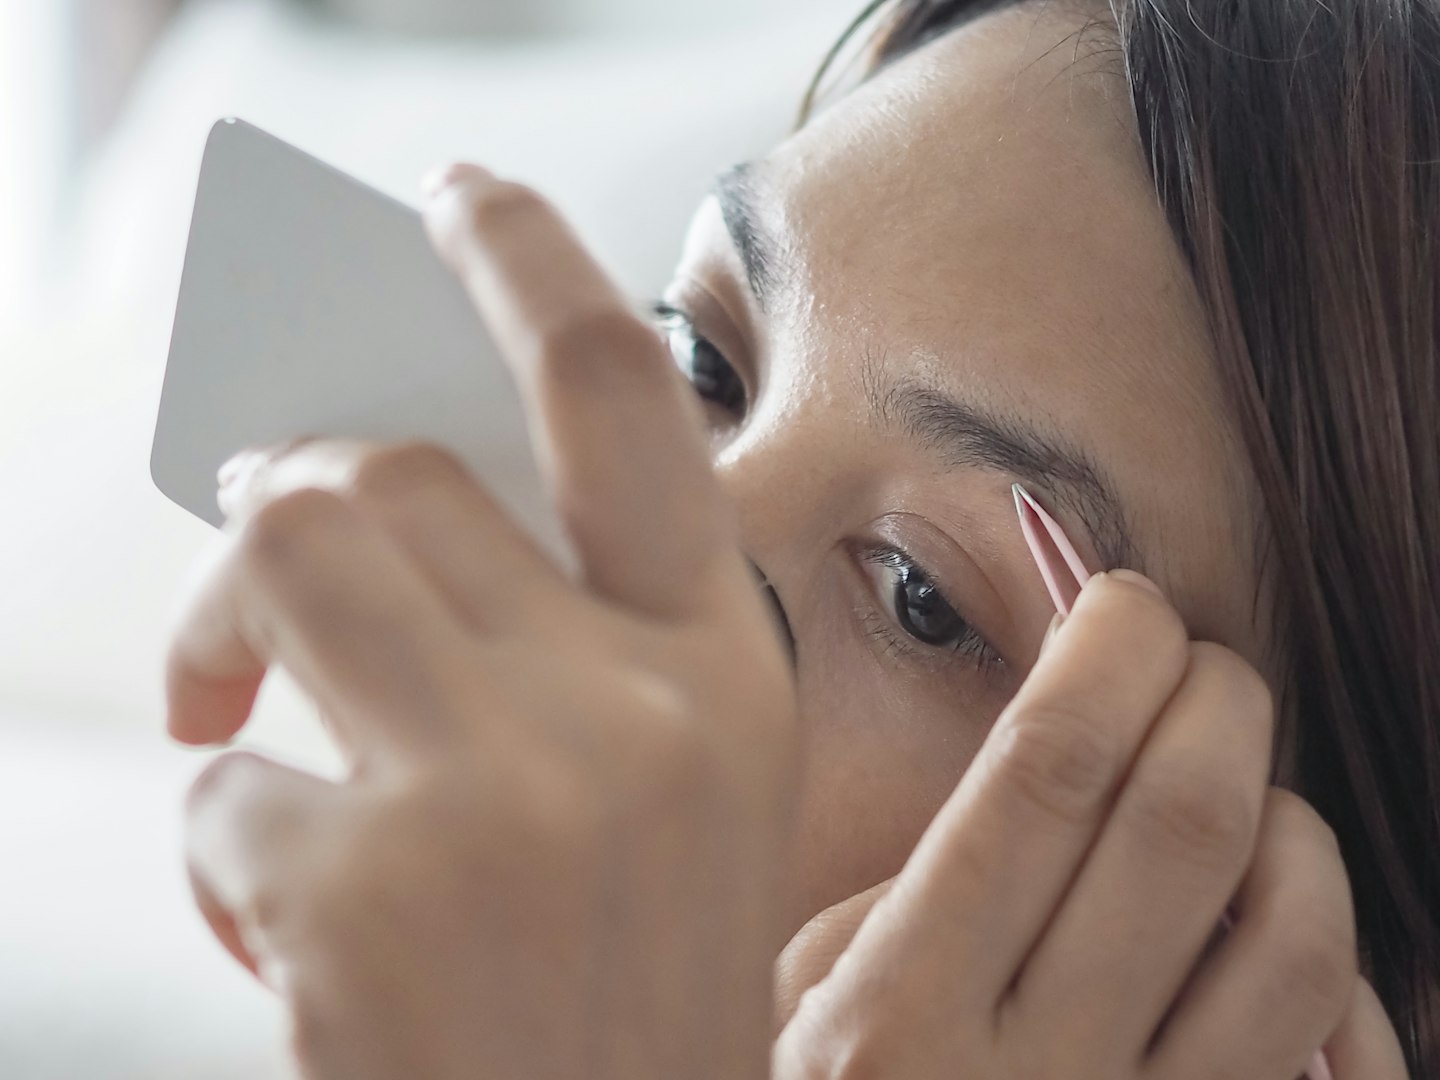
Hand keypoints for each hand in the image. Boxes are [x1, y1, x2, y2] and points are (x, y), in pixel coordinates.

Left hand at [168, 165, 797, 1079]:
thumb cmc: (625, 983)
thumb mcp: (660, 788)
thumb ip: (569, 632)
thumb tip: (400, 484)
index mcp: (725, 673)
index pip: (627, 398)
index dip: (539, 262)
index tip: (461, 198)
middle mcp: (635, 713)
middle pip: (394, 470)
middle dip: (290, 493)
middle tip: (255, 553)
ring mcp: (504, 798)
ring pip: (292, 553)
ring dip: (229, 629)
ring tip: (237, 713)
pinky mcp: (368, 900)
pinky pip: (223, 789)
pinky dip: (225, 851)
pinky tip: (286, 933)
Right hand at [771, 572, 1408, 1079]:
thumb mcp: (802, 999)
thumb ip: (914, 893)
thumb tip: (1056, 773)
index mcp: (898, 1010)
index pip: (1041, 771)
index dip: (1104, 652)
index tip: (1120, 600)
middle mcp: (1029, 1079)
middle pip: (1181, 824)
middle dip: (1214, 694)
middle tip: (1198, 659)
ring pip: (1292, 936)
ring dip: (1289, 819)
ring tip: (1245, 793)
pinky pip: (1337, 1058)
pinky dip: (1338, 964)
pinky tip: (1281, 929)